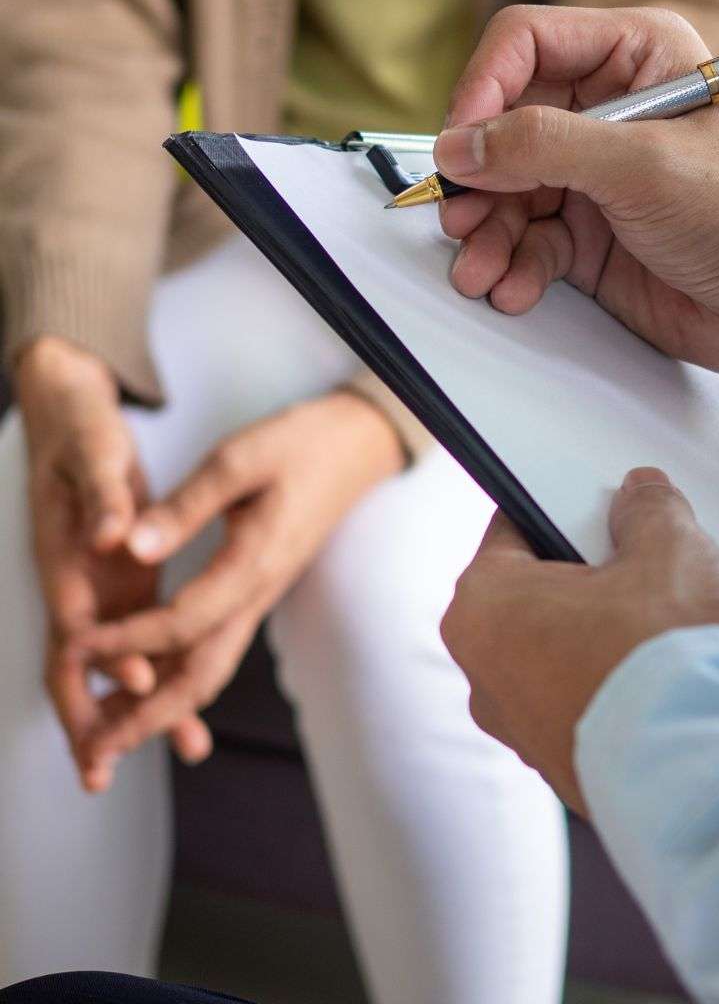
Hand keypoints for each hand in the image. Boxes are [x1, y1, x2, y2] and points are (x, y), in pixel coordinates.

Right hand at [16, 337, 208, 791]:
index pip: (78, 621)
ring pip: (111, 663)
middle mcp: (76, 582)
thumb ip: (102, 495)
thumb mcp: (93, 452)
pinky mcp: (121, 582)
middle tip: (102, 772)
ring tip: (179, 747)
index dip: (105, 657)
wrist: (68, 415)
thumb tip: (109, 536)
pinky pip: (135, 641)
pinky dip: (156, 674)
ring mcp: (97, 587)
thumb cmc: (80, 433)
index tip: (142, 683)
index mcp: (64, 556)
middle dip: (91, 717)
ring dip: (133, 707)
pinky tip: (185, 701)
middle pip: (77, 664)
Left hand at [71, 390, 404, 774]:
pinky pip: (216, 648)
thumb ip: (186, 507)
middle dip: (148, 715)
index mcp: (253, 563)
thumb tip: (133, 549)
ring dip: (161, 707)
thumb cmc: (300, 446)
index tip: (80, 646)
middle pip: (201, 674)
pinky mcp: (256, 590)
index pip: (183, 622)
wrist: (356, 449)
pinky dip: (178, 676)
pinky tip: (149, 683)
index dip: (128, 640)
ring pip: (209, 669)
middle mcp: (257, 593)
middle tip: (99, 746)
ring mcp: (259, 597)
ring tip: (113, 732)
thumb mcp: (238, 459)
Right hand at [434, 5, 718, 374]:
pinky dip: (512, 267)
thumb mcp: (642, 166)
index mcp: (633, 58)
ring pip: (505, 192)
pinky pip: (526, 241)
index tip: (462, 142)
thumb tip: (464, 145)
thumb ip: (544, 147)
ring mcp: (593, 176)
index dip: (483, 88)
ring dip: (487, 234)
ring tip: (482, 268)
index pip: (527, 45)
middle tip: (462, 214)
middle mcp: (606, 112)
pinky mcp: (587, 234)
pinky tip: (515, 286)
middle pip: (503, 126)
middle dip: (478, 178)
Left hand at [441, 468, 718, 814]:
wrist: (712, 777)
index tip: (597, 511)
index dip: (563, 513)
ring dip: (604, 638)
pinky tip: (663, 681)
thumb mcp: (670, 551)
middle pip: (535, 596)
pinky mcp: (565, 773)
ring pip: (560, 655)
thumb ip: (648, 511)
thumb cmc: (670, 667)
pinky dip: (617, 689)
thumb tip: (640, 496)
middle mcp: (485, 678)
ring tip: (663, 630)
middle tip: (644, 570)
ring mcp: (523, 734)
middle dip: (588, 580)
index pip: (512, 531)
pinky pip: (585, 706)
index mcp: (482, 608)